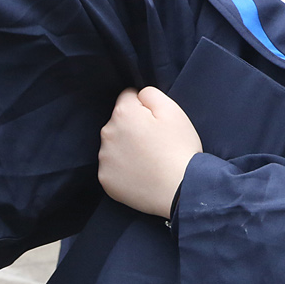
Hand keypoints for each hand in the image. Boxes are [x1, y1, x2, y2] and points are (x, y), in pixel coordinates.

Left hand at [98, 87, 203, 218]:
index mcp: (123, 114)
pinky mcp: (105, 179)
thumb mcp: (173, 110)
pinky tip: (141, 174)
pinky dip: (124, 169)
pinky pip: (112, 167)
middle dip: (133, 127)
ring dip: (127, 148)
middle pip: (119, 122)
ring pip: (114, 145)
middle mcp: (107, 133)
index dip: (144, 107)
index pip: (128, 97)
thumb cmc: (179, 149)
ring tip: (149, 160)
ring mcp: (104, 158)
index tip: (156, 121)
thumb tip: (138, 95)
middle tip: (155, 142)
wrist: (180, 190)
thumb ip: (150, 94)